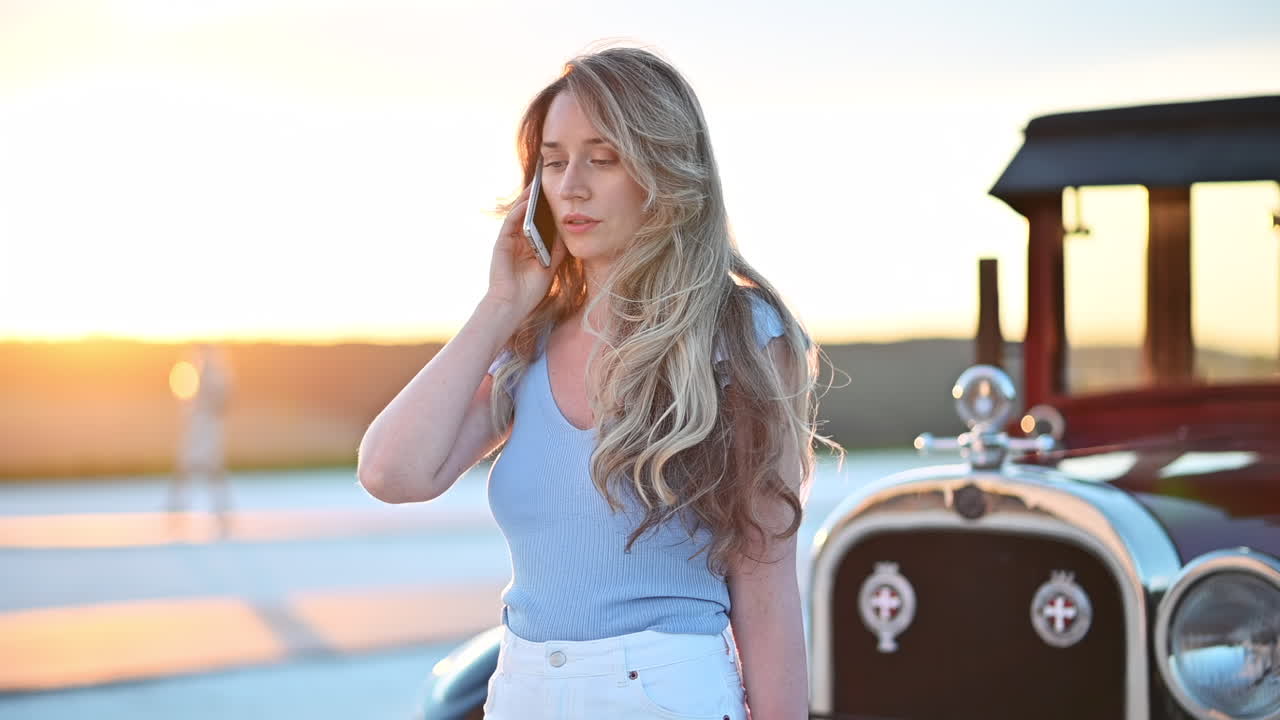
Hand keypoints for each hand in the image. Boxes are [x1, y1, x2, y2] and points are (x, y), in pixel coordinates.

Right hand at [485, 184, 567, 316]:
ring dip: (526, 200)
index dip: (546, 207)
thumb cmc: (531, 289)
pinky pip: (510, 223)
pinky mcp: (501, 243)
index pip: (538, 221)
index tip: (556, 193)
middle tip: (545, 181)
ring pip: (519, 214)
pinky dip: (518, 212)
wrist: (514, 304)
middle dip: (536, 198)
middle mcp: (519, 240)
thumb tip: (567, 230)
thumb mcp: (551, 264)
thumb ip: (557, 248)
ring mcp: (509, 240)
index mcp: (530, 244)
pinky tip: (526, 202)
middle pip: (528, 214)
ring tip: (536, 185)